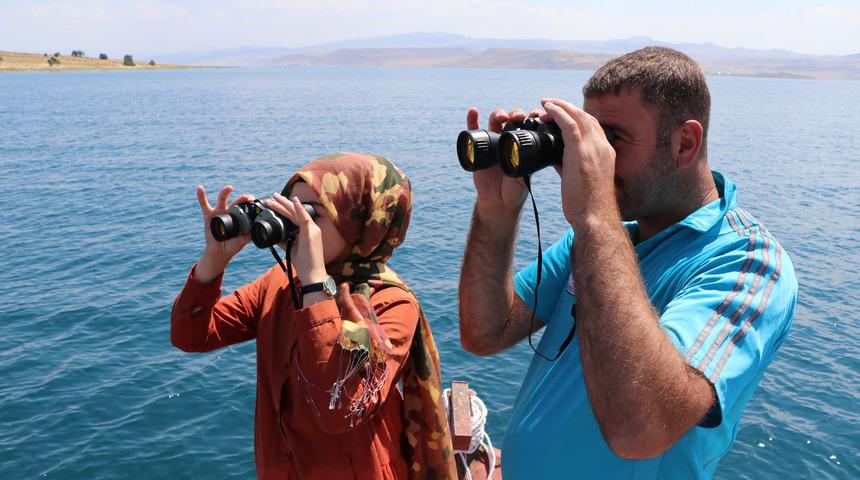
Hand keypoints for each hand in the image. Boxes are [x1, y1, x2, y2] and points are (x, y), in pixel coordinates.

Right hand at [195, 185, 254, 282]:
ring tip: (229, 188)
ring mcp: (218, 212)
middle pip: (236, 202)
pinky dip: (201, 196)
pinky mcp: (208, 215)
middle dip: (242, 198)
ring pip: (222, 200)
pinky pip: (204, 205)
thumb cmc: (231, 246)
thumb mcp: (242, 241)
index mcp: (238, 217)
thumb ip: (248, 236)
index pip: (245, 208)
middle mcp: (229, 212)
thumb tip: (256, 231)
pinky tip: (200, 188)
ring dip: (225, 192)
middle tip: (248, 197)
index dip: (249, 204)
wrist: (219, 252)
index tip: (254, 201)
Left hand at [264, 193, 326, 284]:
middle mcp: (312, 228)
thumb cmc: (305, 264)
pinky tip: (293, 200)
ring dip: (285, 204)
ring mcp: (313, 230)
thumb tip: (275, 235)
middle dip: (283, 203)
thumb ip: (285, 240)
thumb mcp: (292, 249)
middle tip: (272, 196)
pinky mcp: (311, 234)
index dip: (286, 208)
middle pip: (296, 212)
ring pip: (297, 212)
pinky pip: (304, 218)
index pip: (296, 216)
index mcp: (308, 232)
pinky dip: (299, 208)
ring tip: (274, 198)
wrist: (313, 275)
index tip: (276, 203)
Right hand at [466, 107, 534, 215]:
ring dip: (498, 114)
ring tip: (502, 117)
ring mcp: (493, 141)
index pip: (528, 124)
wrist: (498, 201)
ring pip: (495, 121)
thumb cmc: (515, 189)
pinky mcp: (477, 147)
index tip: (536, 114)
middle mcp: (508, 138)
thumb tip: (528, 156)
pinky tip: (473, 111)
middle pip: (511, 118)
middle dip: (515, 114)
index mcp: (523, 143)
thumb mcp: (525, 177)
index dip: (532, 116)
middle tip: (519, 117)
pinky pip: (473, 130)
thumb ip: (526, 166)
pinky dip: (472, 119)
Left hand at [539, 98, 616, 224]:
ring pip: (578, 116)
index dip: (577, 117)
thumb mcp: (581, 180)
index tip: (562, 115)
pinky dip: (557, 113)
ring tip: (545, 103)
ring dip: (560, 106)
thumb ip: (570, 165)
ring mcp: (593, 148)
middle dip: (568, 108)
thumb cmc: (587, 205)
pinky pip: (568, 124)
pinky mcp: (580, 153)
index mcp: (606, 153)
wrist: (594, 217)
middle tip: (549, 105)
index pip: (593, 126)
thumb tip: (554, 159)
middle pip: (586, 117)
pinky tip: (546, 108)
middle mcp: (603, 147)